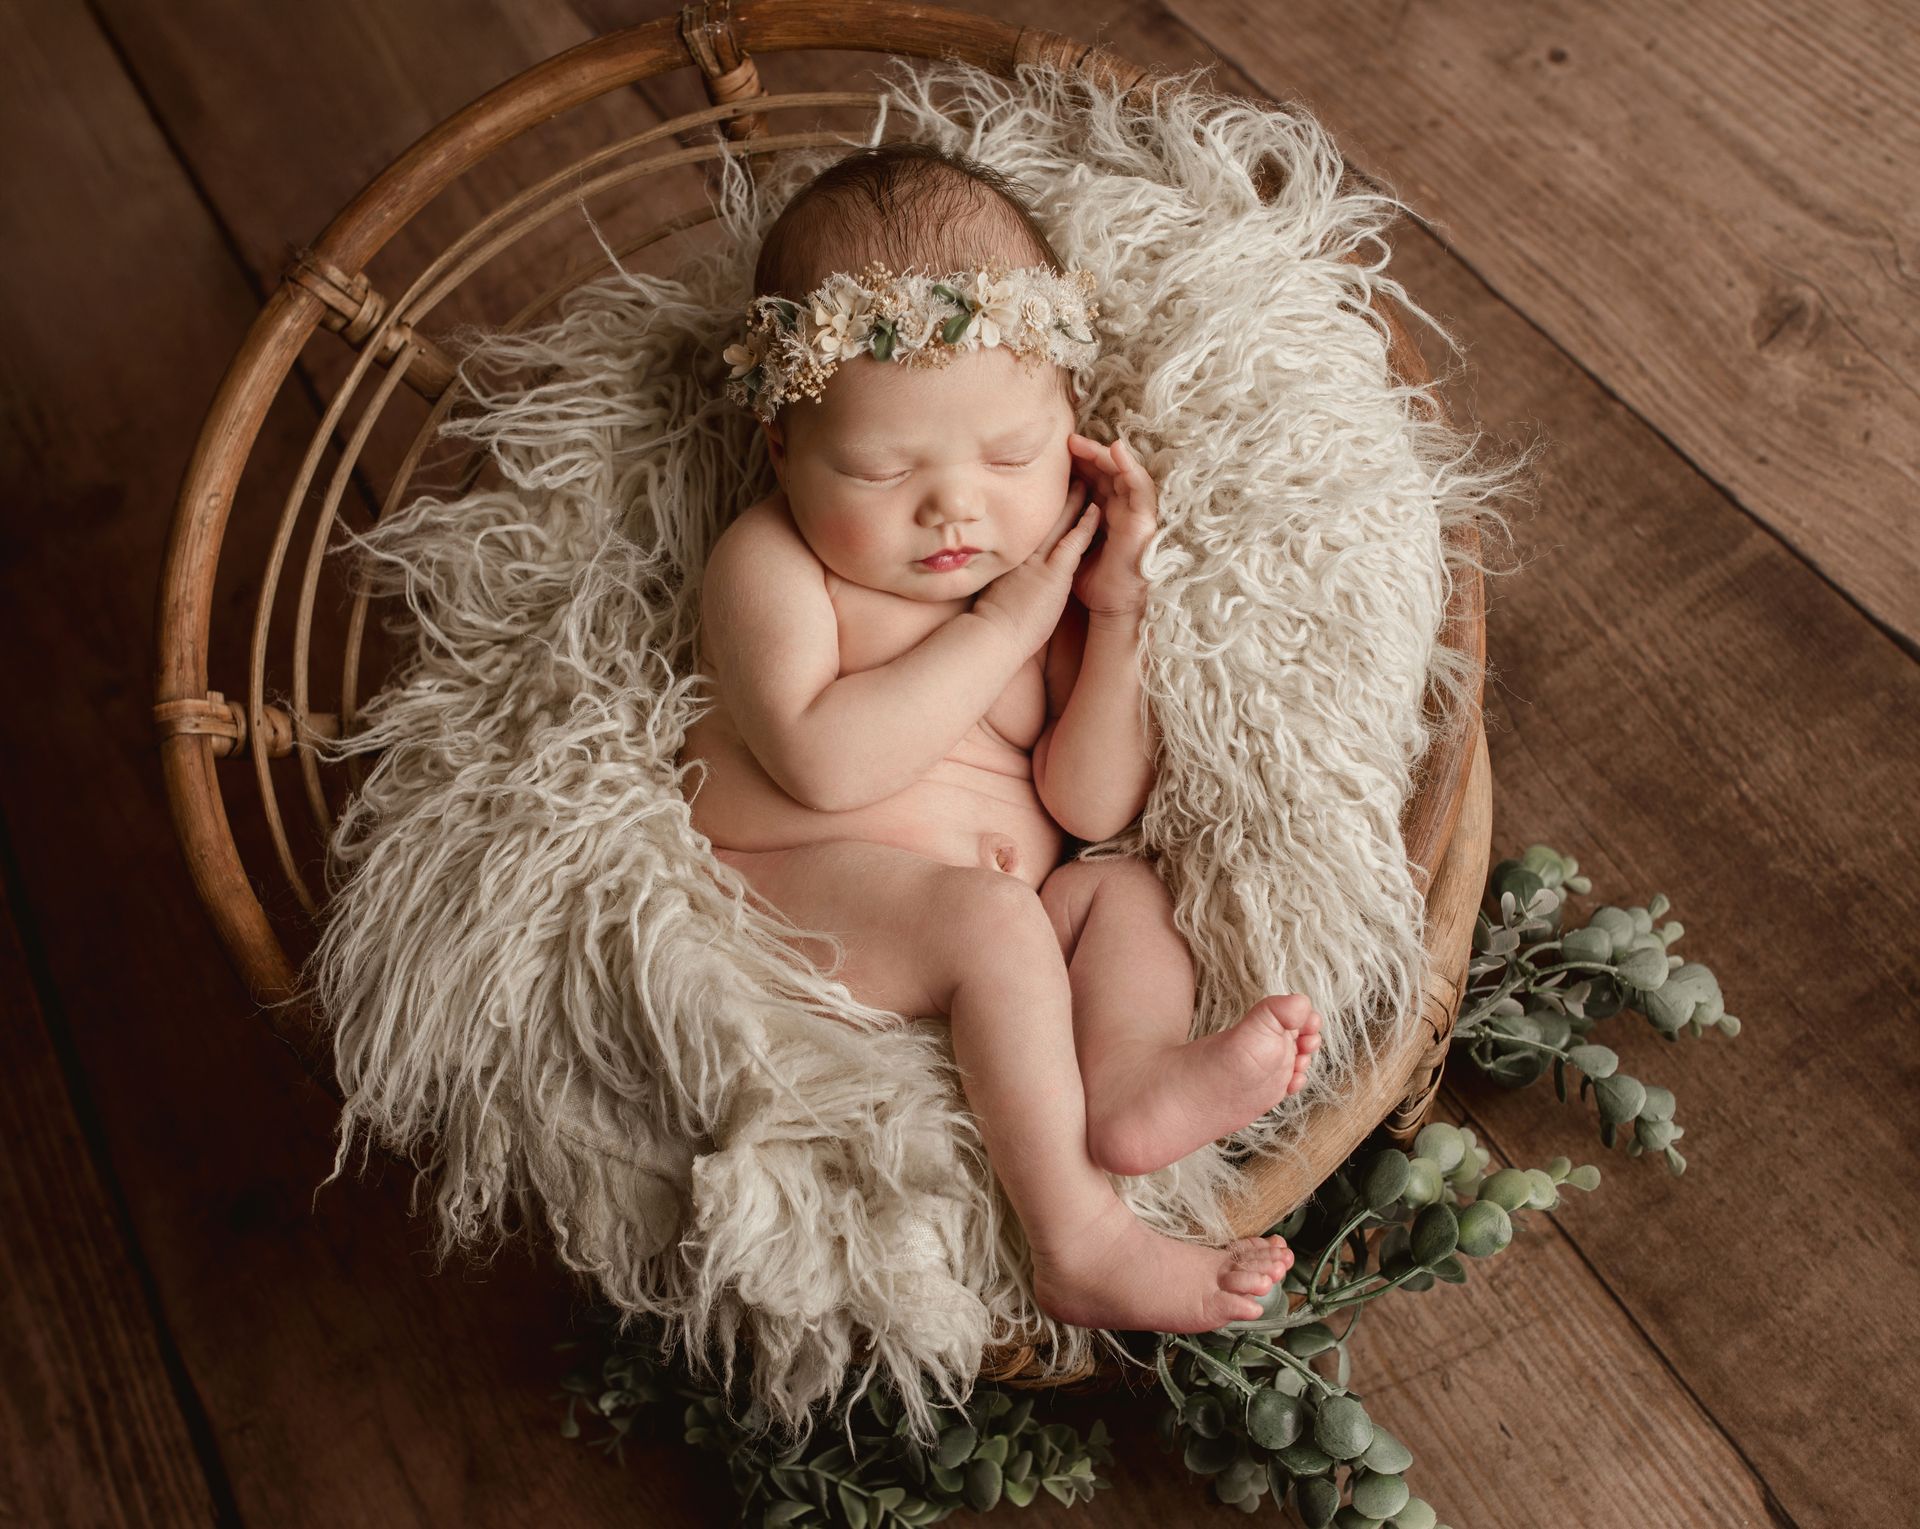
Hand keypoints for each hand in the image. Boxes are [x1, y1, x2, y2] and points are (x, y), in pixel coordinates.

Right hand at [971, 477, 1099, 656]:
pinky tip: (1096, 509)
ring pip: (1059, 524)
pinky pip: (1073, 543)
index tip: (1043, 496)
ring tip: (1085, 482)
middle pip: (1043, 520)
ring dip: (1074, 502)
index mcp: (1011, 560)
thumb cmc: (993, 625)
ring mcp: (1038, 562)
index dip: (1038, 511)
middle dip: (1056, 497)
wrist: (992, 637)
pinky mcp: (1054, 575)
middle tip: (1067, 475)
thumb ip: (1005, 582)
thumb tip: (1006, 583)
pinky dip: (1085, 525)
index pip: (1028, 530)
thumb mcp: (995, 594)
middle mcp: (1024, 554)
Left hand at [1065, 432, 1158, 618]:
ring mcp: (1134, 512)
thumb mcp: (1069, 550)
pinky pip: (1140, 486)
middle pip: (1106, 472)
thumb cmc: (1090, 582)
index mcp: (1103, 514)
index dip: (1077, 465)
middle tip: (1068, 440)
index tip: (1055, 452)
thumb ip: (1062, 531)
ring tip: (1085, 442)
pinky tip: (1117, 450)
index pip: (1091, 481)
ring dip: (1105, 455)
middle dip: (1088, 454)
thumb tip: (1033, 522)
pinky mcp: (1144, 518)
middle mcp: (1120, 509)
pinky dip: (1130, 466)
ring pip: (1122, 473)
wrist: (1110, 606)